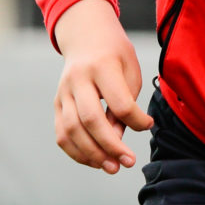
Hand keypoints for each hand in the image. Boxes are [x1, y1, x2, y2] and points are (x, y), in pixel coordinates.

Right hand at [52, 0, 151, 173]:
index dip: (136, 120)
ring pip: (71, 131)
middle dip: (111, 146)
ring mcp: (63, 92)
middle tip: (128, 162)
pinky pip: (62, 134)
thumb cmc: (115, 56)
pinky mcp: (56, 104)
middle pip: (90, 119)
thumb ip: (126, 105)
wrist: (86, 36)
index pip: (119, 102)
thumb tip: (118, 140)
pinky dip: (77, 152)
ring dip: (92, 154)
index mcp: (101, 66)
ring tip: (112, 167)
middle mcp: (77, 79)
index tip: (148, 124)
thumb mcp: (130, 71)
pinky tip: (95, 161)